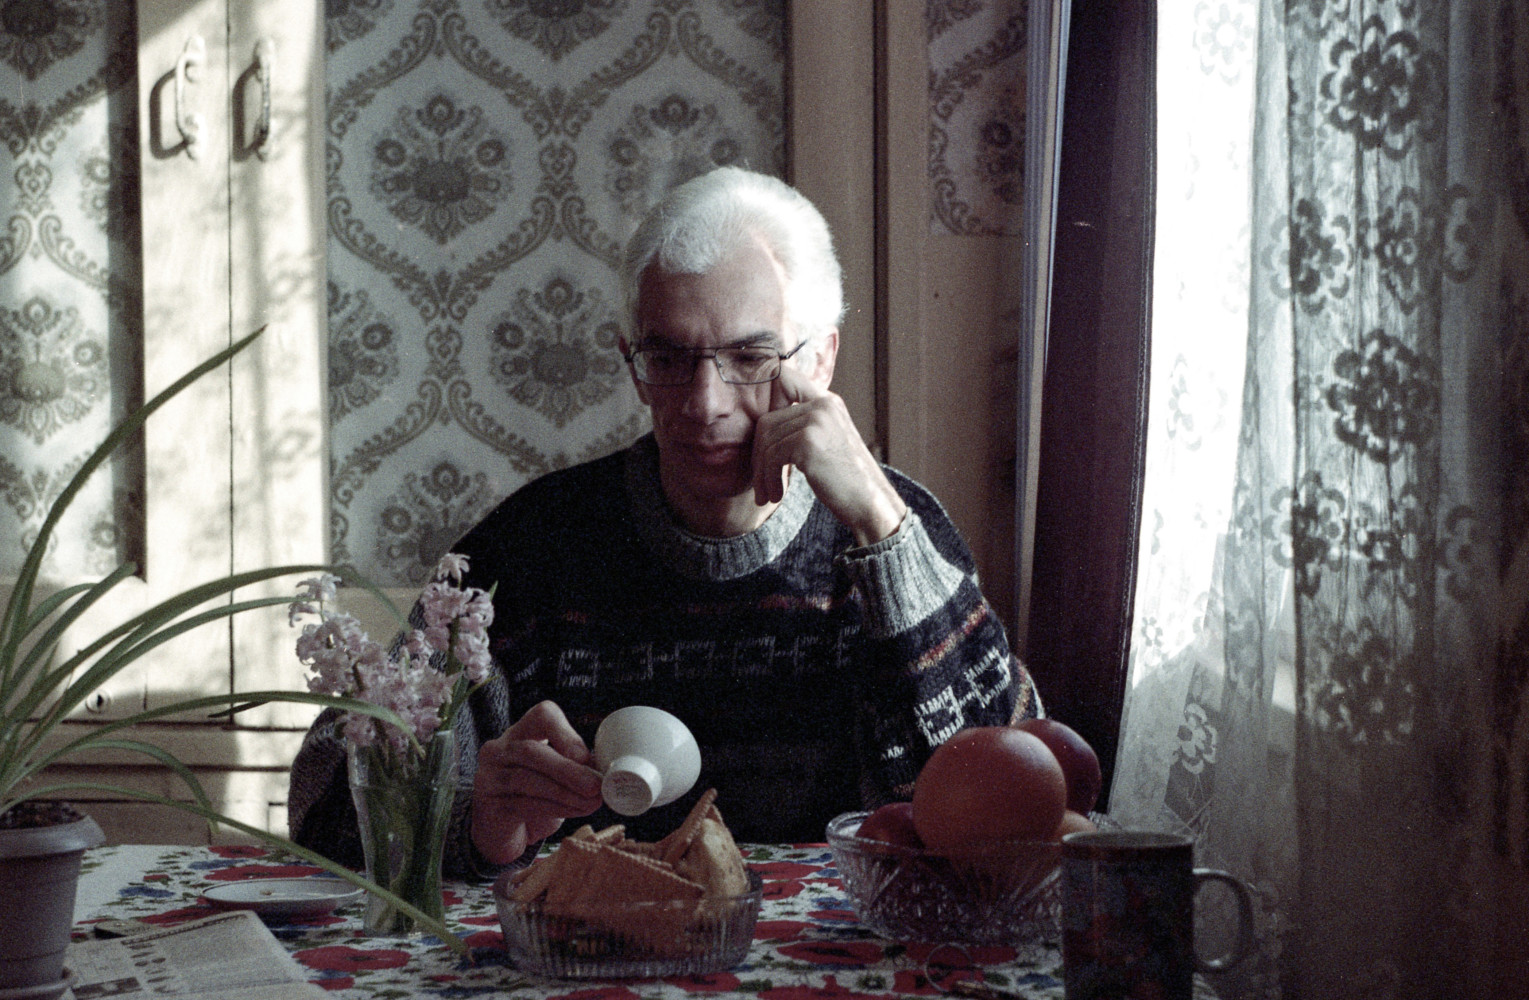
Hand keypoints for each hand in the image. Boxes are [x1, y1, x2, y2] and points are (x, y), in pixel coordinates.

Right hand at [471, 700, 602, 864]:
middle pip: (531, 751)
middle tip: (595, 785)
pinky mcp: (490, 806)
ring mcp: (489, 778)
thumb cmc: (535, 798)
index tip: (586, 758)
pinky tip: (575, 811)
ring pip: (527, 779)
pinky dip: (555, 808)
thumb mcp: (555, 775)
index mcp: (520, 733)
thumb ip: (574, 766)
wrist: (502, 833)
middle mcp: (499, 750)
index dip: (565, 733)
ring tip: (591, 802)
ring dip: (565, 792)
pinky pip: (524, 804)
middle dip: (568, 769)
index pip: (541, 716)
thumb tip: (605, 771)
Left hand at [751, 362, 906, 545]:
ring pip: (766, 442)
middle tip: (762, 484)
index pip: (783, 380)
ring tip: (769, 495)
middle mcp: (822, 404)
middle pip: (767, 421)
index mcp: (827, 401)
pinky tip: (778, 495)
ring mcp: (816, 420)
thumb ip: (803, 427)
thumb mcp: (827, 443)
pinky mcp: (808, 441)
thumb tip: (763, 430)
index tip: (762, 443)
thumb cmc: (846, 480)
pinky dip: (769, 480)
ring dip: (763, 474)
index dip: (765, 402)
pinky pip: (771, 457)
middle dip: (759, 456)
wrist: (869, 503)